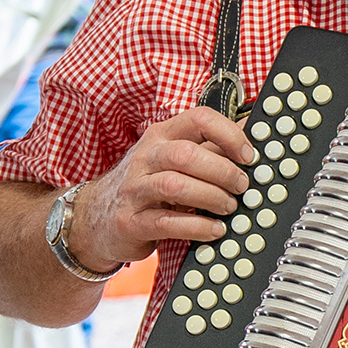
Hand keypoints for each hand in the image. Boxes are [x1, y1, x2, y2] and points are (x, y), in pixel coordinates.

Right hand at [69, 107, 255, 272]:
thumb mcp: (173, 159)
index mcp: (161, 135)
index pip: (199, 118)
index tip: (247, 155)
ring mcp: (134, 189)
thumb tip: (252, 134)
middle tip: (241, 186)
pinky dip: (197, 227)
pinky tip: (214, 229)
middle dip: (223, 172)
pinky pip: (166, 222)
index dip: (229, 134)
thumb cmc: (145, 185)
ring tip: (228, 207)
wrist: (94, 218)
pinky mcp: (130, 221)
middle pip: (187, 154)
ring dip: (211, 197)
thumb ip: (209, 148)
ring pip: (176, 186)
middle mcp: (145, 157)